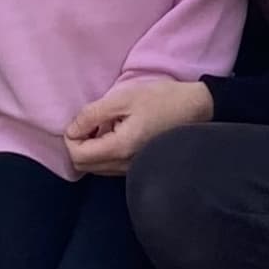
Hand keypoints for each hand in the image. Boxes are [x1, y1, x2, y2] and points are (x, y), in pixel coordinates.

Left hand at [65, 79, 215, 175]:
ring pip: (95, 167)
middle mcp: (124, 166)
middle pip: (83, 165)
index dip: (72, 136)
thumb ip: (93, 114)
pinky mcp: (138, 166)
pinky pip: (109, 166)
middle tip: (91, 120)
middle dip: (78, 143)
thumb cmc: (161, 99)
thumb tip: (71, 129)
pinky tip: (115, 131)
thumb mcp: (123, 98)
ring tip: (104, 124)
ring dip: (91, 148)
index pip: (77, 156)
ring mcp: (131, 170)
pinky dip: (103, 151)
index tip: (84, 118)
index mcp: (120, 149)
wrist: (196, 109)